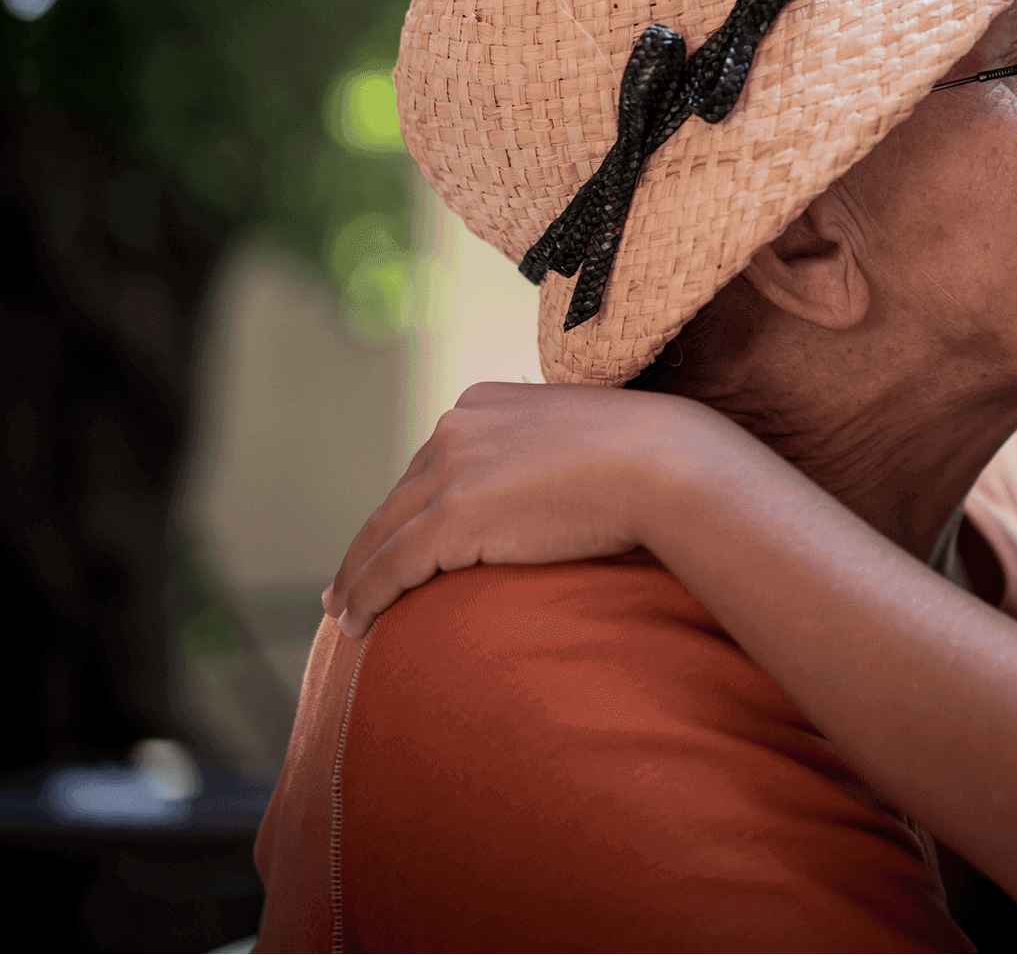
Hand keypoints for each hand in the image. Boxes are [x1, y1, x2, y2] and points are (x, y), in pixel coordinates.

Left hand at [323, 382, 770, 635]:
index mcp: (484, 402)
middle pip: (400, 496)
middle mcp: (456, 427)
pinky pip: (391, 566)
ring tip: (344, 609)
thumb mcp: (583, 436)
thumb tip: (561, 482)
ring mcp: (451, 470)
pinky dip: (366, 596)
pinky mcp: (451, 517)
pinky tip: (356, 621)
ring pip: (383, 533)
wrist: (664, 463)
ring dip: (356, 576)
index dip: (410, 507)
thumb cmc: (650, 454)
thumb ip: (551, 452)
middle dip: (374, 540)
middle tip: (350, 580)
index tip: (393, 536)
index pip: (433, 462)